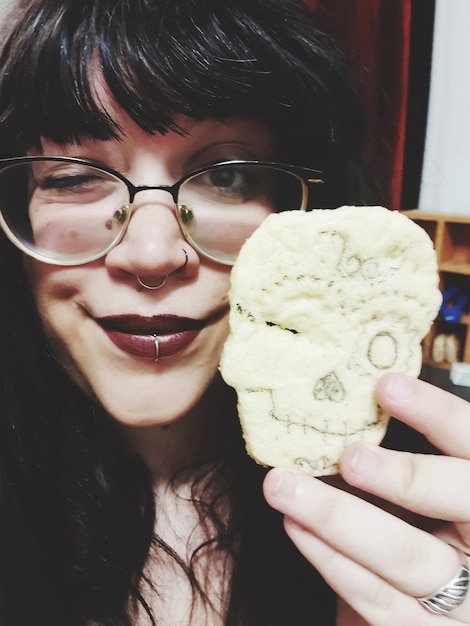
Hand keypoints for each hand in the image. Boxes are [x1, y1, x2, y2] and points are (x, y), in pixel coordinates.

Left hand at [263, 373, 469, 624]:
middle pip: (458, 501)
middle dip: (402, 476)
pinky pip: (379, 602)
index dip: (437, 413)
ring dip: (339, 519)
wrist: (452, 604)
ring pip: (408, 558)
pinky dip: (333, 561)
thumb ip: (419, 461)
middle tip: (348, 456)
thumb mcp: (440, 493)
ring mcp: (466, 599)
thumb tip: (362, 400)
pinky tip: (297, 528)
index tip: (386, 385)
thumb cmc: (438, 529)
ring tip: (286, 487)